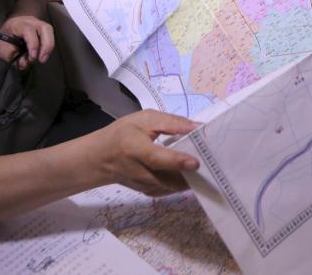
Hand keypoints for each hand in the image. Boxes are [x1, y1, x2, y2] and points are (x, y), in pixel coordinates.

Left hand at [0, 14, 54, 69]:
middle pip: (45, 28)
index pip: (28, 30)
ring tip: (43, 58)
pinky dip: (47, 46)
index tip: (33, 57)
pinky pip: (49, 36)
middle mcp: (30, 21)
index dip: (33, 44)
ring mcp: (38, 23)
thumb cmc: (4, 39)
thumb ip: (13, 56)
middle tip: (42, 59)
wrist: (6, 30)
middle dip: (46, 45)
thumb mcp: (2, 49)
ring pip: (49, 31)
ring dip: (49, 46)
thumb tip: (25, 62)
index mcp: (17, 24)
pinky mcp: (42, 29)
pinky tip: (42, 55)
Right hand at [84, 110, 200, 196]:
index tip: (196, 162)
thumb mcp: (143, 119)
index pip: (156, 158)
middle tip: (212, 163)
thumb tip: (198, 126)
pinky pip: (170, 190)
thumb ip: (171, 122)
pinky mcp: (148, 192)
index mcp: (134, 148)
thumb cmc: (123, 133)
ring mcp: (142, 186)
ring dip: (190, 179)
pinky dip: (182, 183)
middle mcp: (138, 171)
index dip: (176, 161)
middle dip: (191, 173)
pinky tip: (191, 172)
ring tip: (206, 167)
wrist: (100, 158)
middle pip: (169, 178)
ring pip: (172, 186)